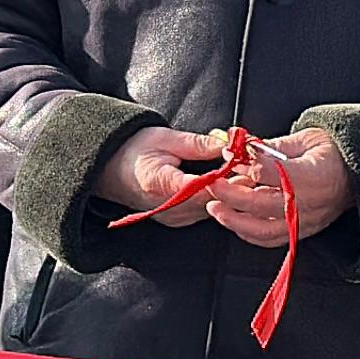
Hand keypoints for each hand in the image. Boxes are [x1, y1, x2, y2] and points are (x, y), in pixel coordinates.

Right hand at [97, 125, 242, 227]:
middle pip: (215, 202)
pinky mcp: (177, 220)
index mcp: (163, 185)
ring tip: (241, 169)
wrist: (108, 169)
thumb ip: (198, 144)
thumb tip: (226, 145)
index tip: (246, 161)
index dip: (231, 176)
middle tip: (252, 163)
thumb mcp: (165, 138)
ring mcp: (174, 218)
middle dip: (235, 183)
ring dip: (228, 191)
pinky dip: (217, 197)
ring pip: (214, 209)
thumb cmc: (132, 151)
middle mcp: (170, 208)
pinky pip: (205, 211)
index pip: (208, 187)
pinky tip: (225, 182)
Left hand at [207, 127, 352, 248]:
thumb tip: (243, 150)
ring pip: (262, 230)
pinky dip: (248, 233)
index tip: (230, 154)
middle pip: (259, 204)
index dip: (246, 164)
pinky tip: (233, 221)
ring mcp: (307, 221)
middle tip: (212, 184)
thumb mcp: (308, 138)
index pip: (270, 173)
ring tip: (215, 207)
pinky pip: (271, 239)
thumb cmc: (336, 153)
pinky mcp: (304, 232)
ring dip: (233, 220)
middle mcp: (310, 203)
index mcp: (314, 175)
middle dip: (229, 195)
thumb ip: (274, 147)